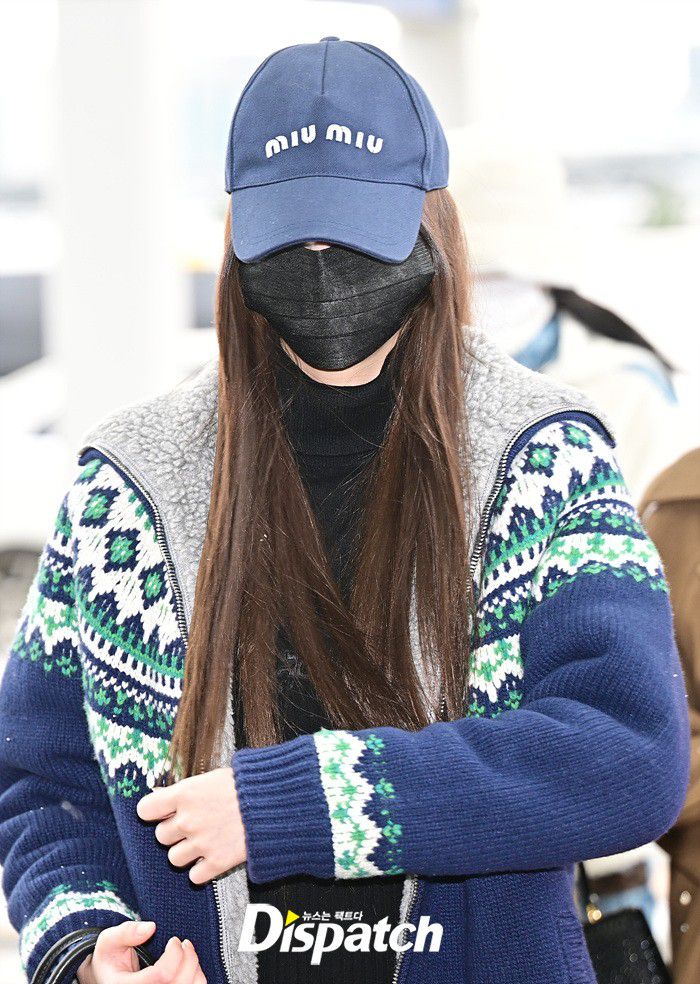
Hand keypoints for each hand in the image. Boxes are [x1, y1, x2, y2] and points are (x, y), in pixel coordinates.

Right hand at [76, 920, 205, 982]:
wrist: (108, 977)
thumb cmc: (110, 958)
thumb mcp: (109, 941)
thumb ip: (126, 932)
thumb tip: (151, 927)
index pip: (162, 975)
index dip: (174, 954)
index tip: (174, 940)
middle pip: (179, 983)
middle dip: (188, 958)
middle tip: (184, 943)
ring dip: (194, 967)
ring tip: (187, 951)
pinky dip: (197, 977)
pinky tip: (188, 965)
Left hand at [136, 767, 246, 883]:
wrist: (275, 803)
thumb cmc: (245, 785)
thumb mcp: (210, 778)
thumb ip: (184, 791)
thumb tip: (158, 796)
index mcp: (184, 794)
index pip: (146, 810)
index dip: (153, 812)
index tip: (163, 812)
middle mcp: (188, 820)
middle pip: (161, 836)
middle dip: (175, 832)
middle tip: (195, 824)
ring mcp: (201, 843)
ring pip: (174, 858)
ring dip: (187, 852)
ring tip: (206, 840)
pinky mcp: (217, 863)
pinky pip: (194, 876)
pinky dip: (202, 869)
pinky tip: (214, 855)